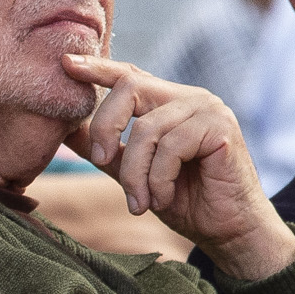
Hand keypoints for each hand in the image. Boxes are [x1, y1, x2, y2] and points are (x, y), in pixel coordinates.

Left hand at [64, 62, 294, 281]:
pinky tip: (164, 199)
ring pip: (146, 128)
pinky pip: (170, 147)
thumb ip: (108, 152)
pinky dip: (159, 180)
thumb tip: (69, 130)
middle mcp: (188, 98)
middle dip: (105, 127)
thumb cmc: (185, 201)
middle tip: (101, 162)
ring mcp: (207, 109)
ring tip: (141, 203)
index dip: (97, 68)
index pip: (128, 76)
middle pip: (129, 87)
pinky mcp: (220, 127)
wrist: (229, 230)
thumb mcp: (136, 175)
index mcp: (167, 103)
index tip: (65, 63)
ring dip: (135, 173)